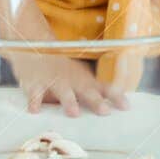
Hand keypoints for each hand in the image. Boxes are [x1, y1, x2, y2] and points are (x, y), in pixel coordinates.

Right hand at [8, 51, 128, 115]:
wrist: (33, 46)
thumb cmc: (59, 67)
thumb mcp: (78, 74)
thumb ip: (93, 89)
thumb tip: (113, 104)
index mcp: (83, 78)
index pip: (104, 87)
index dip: (116, 96)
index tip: (126, 107)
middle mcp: (71, 79)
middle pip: (86, 90)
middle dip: (96, 101)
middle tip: (105, 111)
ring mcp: (53, 80)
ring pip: (62, 91)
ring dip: (69, 101)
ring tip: (74, 113)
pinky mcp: (34, 83)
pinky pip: (34, 93)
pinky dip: (34, 101)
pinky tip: (35, 110)